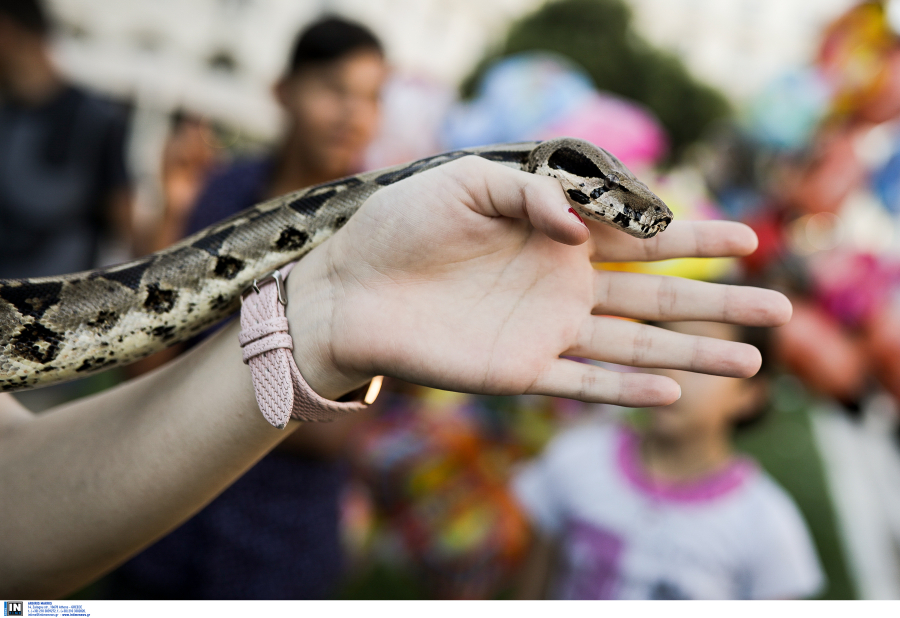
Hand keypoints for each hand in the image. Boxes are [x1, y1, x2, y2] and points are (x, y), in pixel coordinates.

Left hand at [286, 156, 790, 406]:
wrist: (349, 286)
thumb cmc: (402, 225)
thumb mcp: (467, 181)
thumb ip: (532, 192)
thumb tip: (584, 232)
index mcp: (555, 235)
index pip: (640, 238)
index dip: (693, 237)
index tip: (747, 237)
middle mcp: (562, 285)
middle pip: (656, 298)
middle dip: (717, 301)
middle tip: (778, 307)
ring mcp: (545, 331)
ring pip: (635, 347)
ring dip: (692, 354)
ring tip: (751, 361)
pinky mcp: (518, 370)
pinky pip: (583, 384)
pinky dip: (626, 391)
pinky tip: (673, 392)